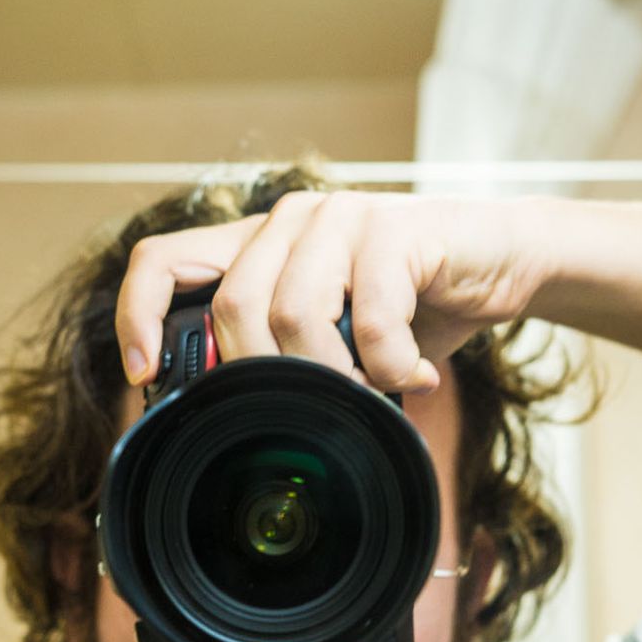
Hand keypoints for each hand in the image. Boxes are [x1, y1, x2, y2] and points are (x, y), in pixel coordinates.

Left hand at [115, 190, 545, 392]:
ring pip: (294, 315)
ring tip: (370, 391)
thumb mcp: (336, 336)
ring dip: (333, 376)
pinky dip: (391, 366)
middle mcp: (290, 221)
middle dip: (265, 376)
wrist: (503, 261)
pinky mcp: (395, 230)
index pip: (161, 260)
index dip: (138, 316)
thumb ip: (285, 358)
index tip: (144, 376)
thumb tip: (232, 423)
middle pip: (232, 306)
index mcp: (259, 242)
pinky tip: (413, 375)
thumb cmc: (414, 306)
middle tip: (312, 406)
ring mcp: (340, 217)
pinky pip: (372, 319)